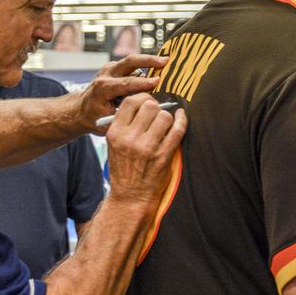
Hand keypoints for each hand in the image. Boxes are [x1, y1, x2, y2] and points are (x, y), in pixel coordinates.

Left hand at [77, 54, 166, 133]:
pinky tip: (156, 66)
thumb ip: (127, 118)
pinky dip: (144, 64)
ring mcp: (109, 69)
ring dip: (148, 60)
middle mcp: (106, 75)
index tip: (158, 82)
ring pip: (131, 60)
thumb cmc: (94, 119)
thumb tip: (146, 115)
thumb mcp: (108, 124)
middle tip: (166, 61)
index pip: (125, 83)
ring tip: (165, 62)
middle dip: (148, 60)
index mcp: (102, 89)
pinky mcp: (114, 68)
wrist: (80, 110)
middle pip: (129, 62)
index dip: (142, 83)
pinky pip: (131, 64)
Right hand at [105, 94, 186, 208]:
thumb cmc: (124, 169)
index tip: (147, 102)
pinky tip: (180, 118)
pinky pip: (177, 130)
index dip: (142, 98)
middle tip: (157, 113)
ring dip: (167, 118)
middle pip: (150, 106)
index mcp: (115, 133)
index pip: (130, 102)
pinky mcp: (163, 156)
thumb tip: (144, 102)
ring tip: (165, 124)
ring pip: (165, 117)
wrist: (131, 197)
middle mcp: (129, 139)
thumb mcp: (114, 145)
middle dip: (156, 107)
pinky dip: (182, 121)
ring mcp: (147, 148)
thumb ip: (124, 124)